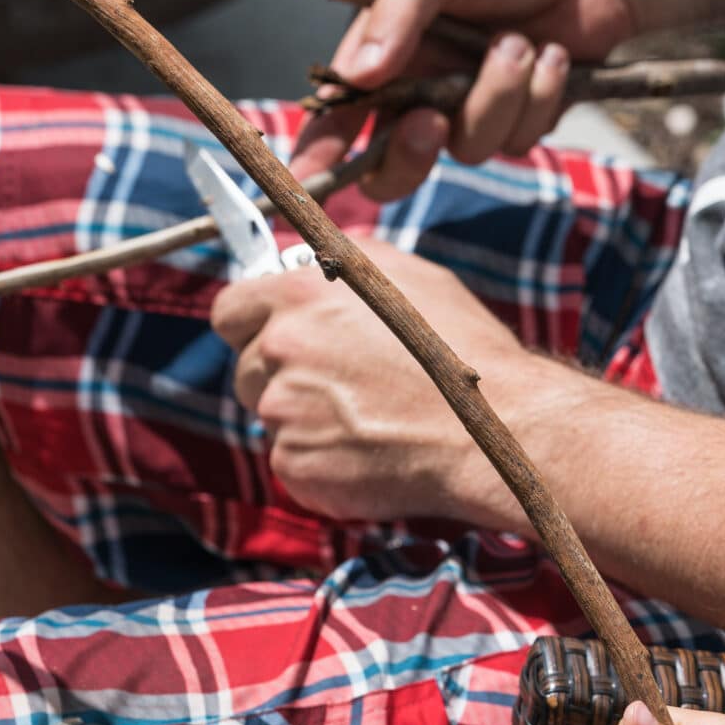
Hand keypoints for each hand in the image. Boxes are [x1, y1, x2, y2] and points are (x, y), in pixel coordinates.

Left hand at [211, 238, 556, 530]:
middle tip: (340, 383)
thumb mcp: (411, 275)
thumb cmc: (461, 347)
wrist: (494, 427)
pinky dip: (321, 461)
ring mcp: (284, 410)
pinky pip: (291, 461)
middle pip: (249, 366)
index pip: (230, 310)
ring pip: (272, 415)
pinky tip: (368, 452)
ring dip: (305, 418)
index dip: (251, 323)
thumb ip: (347, 261)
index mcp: (300, 294)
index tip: (273, 334)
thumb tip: (307, 260)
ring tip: (366, 417)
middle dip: (283, 374)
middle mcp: (282, 347)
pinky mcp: (296, 464)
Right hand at [292, 0, 635, 199]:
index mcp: (387, 54)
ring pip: (469, 150)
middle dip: (409, 154)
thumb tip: (357, 73)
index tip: (312, 177)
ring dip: (499, 96)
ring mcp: (472, 110)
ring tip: (521, 42)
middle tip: (432, 120)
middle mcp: (422, 90)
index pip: (336, 118)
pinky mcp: (521, 120)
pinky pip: (519, 140)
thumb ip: (397, 12)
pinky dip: (540, 97)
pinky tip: (554, 56)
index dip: (318, 156)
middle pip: (392, 167)